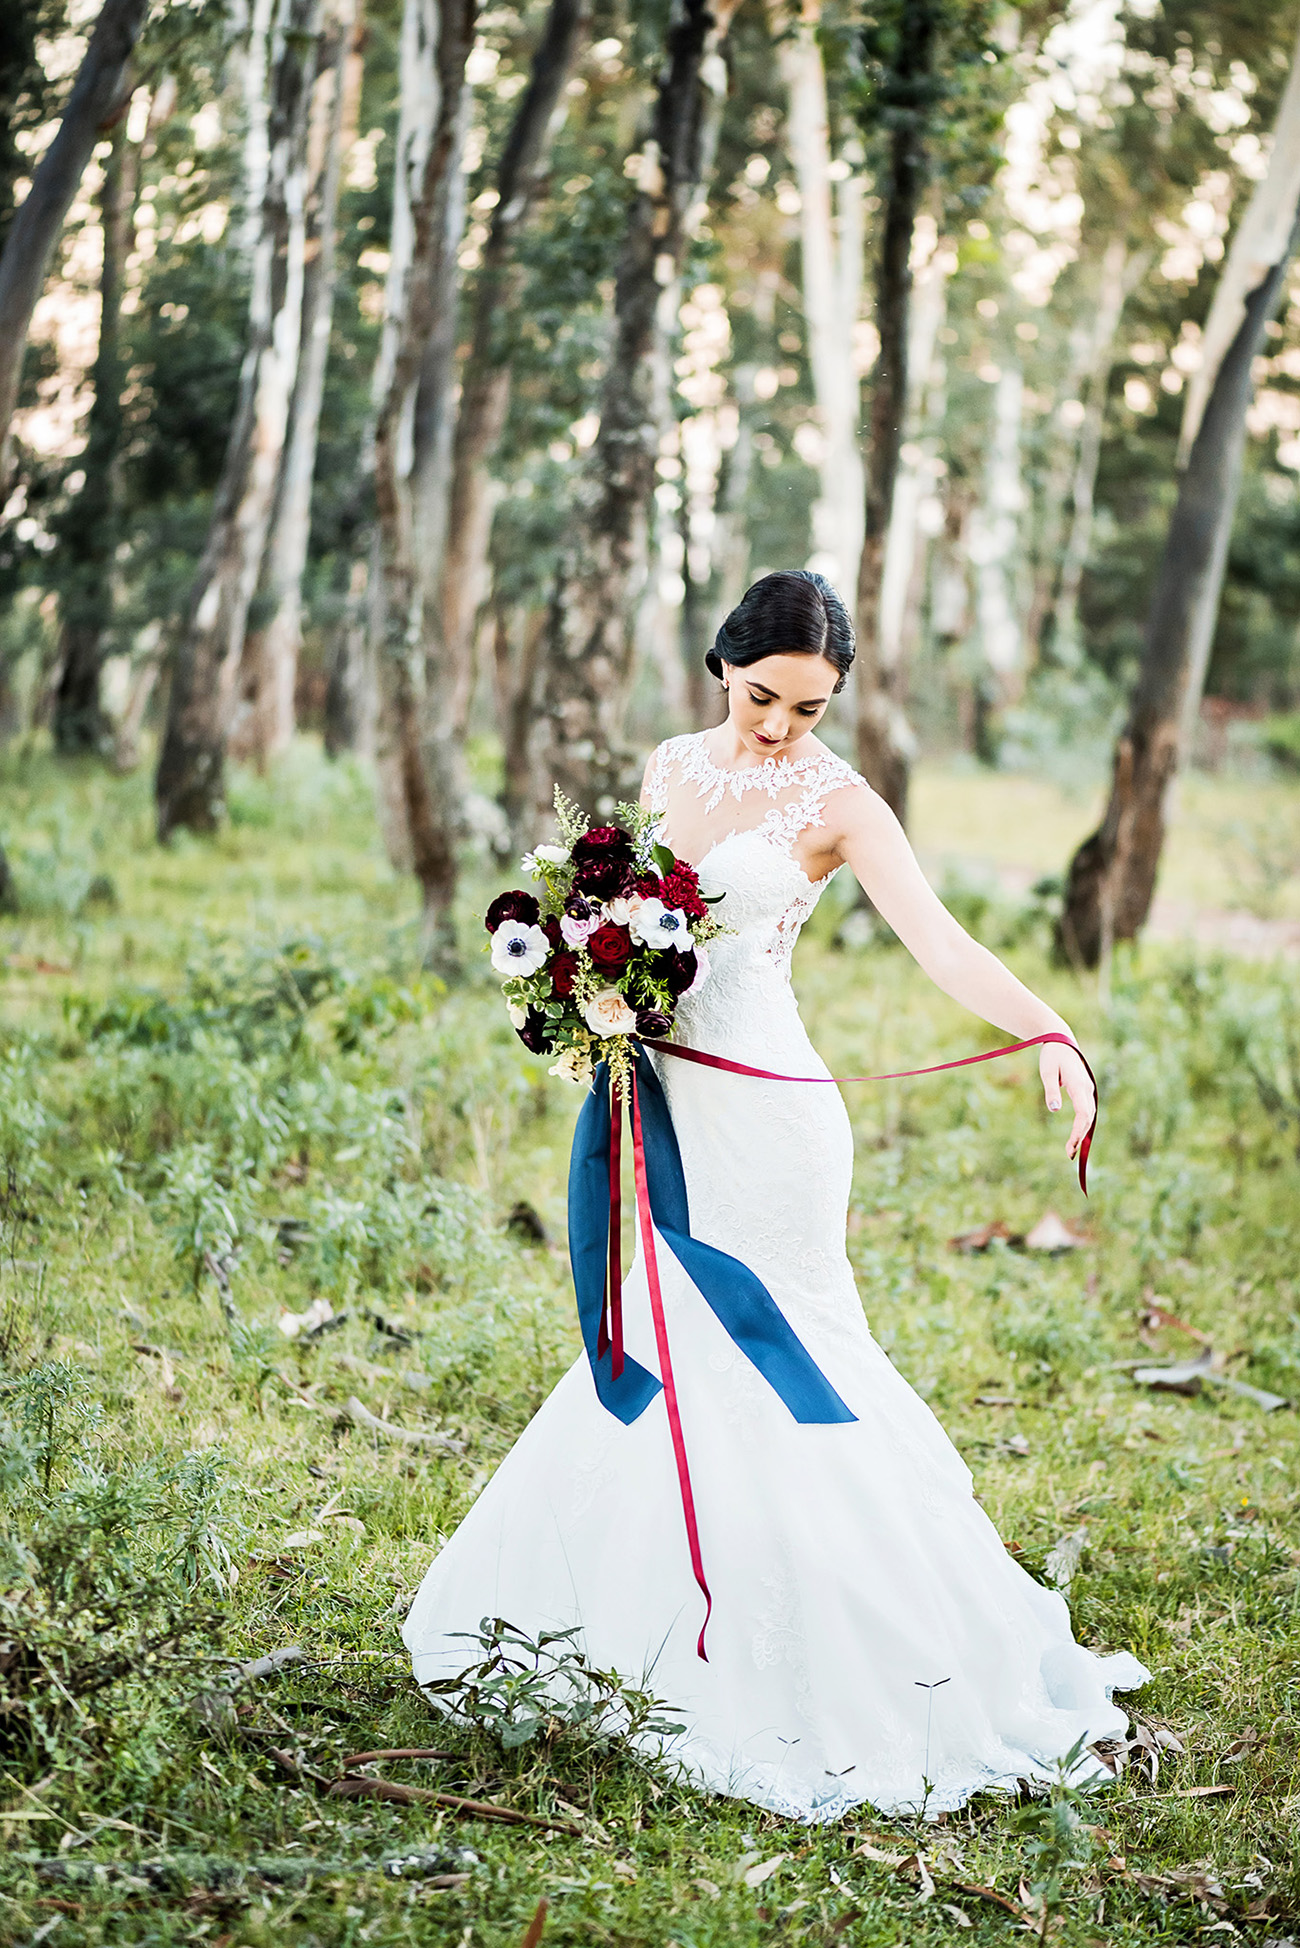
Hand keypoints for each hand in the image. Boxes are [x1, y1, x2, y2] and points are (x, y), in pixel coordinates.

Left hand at [1039, 1040, 1094, 1161]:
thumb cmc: (1052, 1055)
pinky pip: (1086, 1111)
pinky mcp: (1084, 1091)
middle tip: (1068, 1153)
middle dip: (1080, 1136)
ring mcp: (1088, 1090)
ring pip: (1089, 1116)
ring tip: (1070, 1149)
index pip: (1083, 1114)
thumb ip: (1051, 1090)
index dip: (1078, 1131)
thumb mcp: (1047, 1071)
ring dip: (1082, 1133)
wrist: (1061, 1041)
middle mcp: (1087, 1089)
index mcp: (1079, 1085)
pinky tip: (1075, 1137)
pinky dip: (1082, 1125)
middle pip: (1088, 1118)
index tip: (1071, 1146)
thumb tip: (1054, 1110)